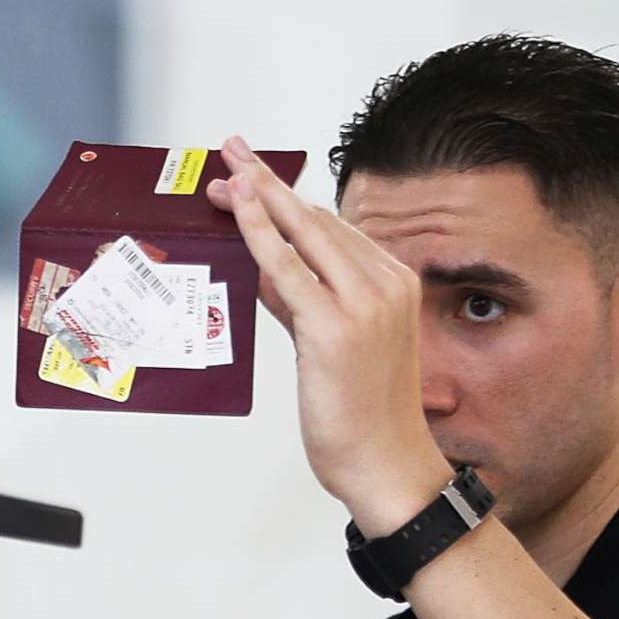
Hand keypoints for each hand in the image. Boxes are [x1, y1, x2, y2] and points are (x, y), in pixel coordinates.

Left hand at [205, 136, 448, 534]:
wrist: (387, 466)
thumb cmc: (363, 415)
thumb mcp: (329, 345)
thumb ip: (300, 302)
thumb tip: (265, 268)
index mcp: (393, 283)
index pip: (332, 227)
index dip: (286, 198)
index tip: (253, 175)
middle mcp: (385, 284)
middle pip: (315, 219)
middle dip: (267, 184)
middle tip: (230, 152)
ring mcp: (364, 303)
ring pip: (303, 232)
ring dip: (259, 198)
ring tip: (224, 172)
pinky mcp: (335, 328)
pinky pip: (287, 267)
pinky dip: (260, 233)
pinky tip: (238, 211)